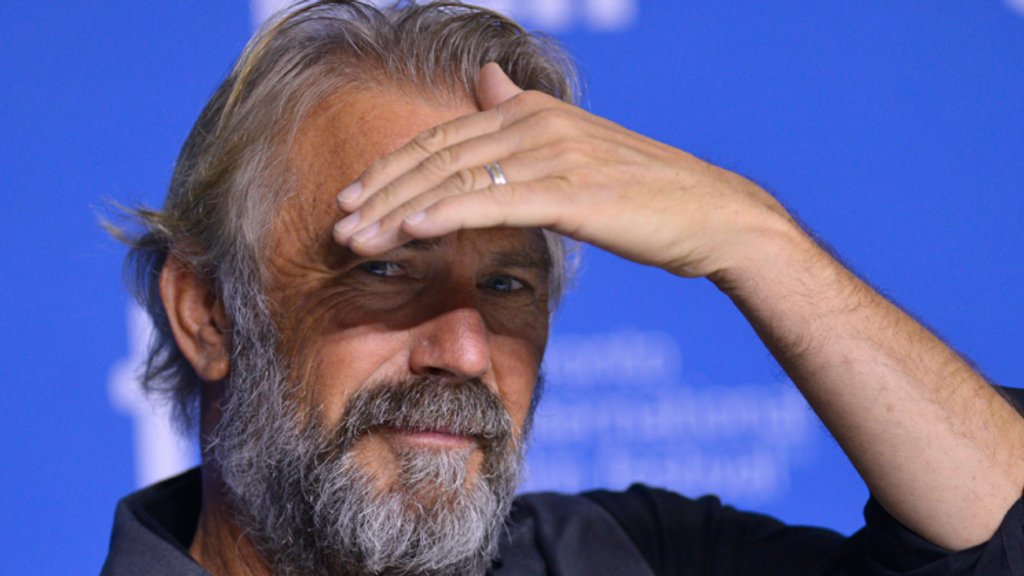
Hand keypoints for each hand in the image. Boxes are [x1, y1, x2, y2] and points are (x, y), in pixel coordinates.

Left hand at [332, 63, 796, 279]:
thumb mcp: (575, 143)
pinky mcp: (573, 190)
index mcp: (532, 112)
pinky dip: (449, 213)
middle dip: (381, 191)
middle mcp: (536, 124)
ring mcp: (555, 154)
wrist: (711, 215)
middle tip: (338, 224)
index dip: (391, 168)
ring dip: (400, 209)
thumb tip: (487, 78)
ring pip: (458, 181)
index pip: (442, 140)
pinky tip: (412, 230)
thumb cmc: (642, 191)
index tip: (352, 198)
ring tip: (358, 237)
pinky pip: (497, 201)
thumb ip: (522, 113)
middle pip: (439, 157)